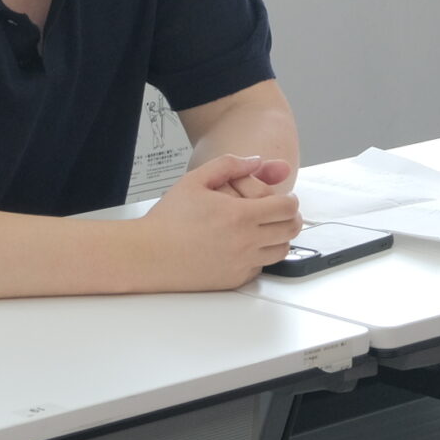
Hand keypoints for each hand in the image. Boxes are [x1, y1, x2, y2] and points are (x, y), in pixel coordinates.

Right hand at [138, 154, 299, 289]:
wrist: (148, 255)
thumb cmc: (168, 220)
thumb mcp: (196, 180)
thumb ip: (229, 164)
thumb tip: (256, 160)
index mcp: (239, 216)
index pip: (286, 208)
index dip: (290, 199)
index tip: (284, 198)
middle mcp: (245, 242)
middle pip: (291, 230)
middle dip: (291, 217)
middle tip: (281, 212)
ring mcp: (241, 264)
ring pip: (281, 251)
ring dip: (280, 237)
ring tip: (267, 228)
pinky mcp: (234, 279)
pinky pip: (261, 267)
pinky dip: (261, 255)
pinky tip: (248, 245)